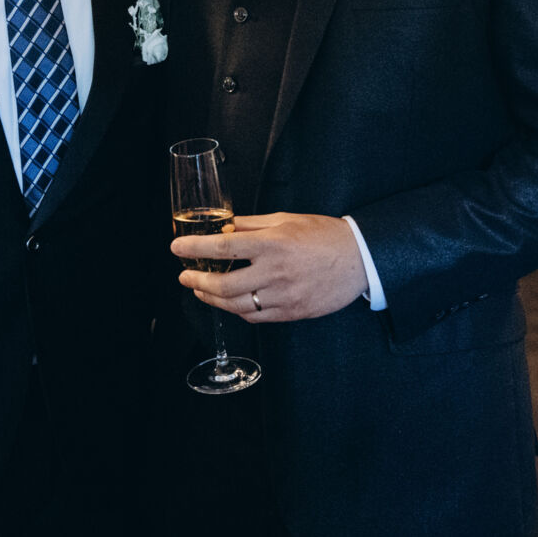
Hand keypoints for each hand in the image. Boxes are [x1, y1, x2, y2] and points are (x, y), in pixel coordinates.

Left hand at [172, 212, 367, 322]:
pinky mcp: (292, 312)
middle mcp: (275, 272)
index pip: (223, 247)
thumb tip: (226, 227)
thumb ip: (252, 224)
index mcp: (273, 244)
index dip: (195, 248)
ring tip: (201, 290)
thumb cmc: (324, 235)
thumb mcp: (287, 219)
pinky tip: (229, 302)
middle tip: (185, 276)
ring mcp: (284, 296)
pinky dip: (238, 310)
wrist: (360, 259)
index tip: (177, 248)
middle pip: (224, 284)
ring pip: (237, 305)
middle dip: (198, 281)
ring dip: (213, 299)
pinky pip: (256, 317)